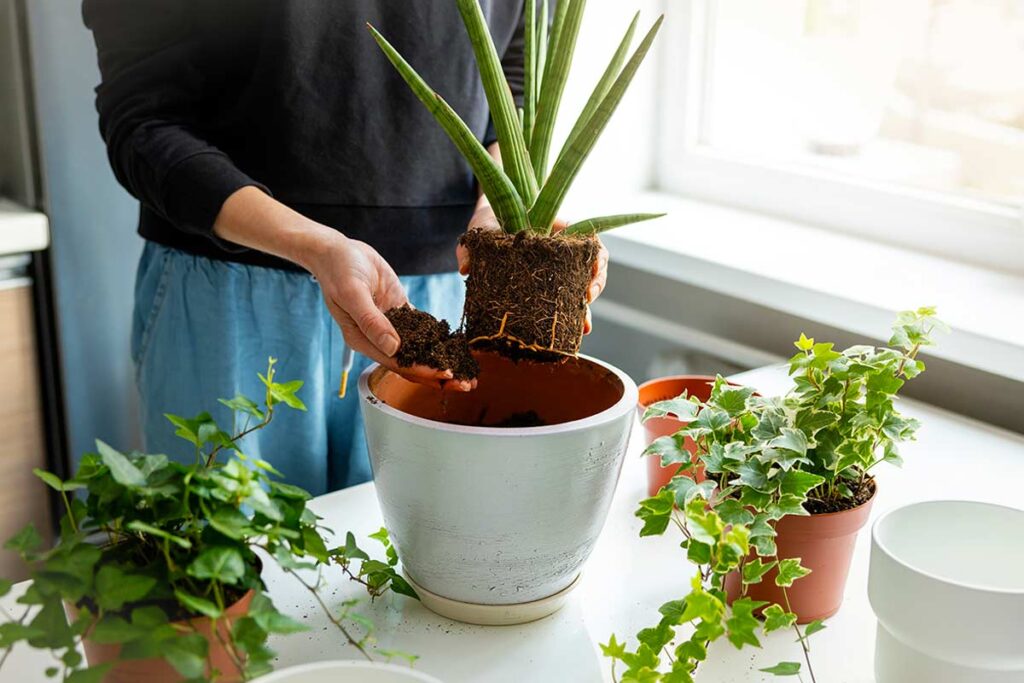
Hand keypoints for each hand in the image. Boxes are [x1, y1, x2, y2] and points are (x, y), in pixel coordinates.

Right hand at [305, 231, 473, 391]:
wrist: (337, 251)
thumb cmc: (338, 271)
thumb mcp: (352, 294)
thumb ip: (372, 322)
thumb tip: (393, 348)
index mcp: (363, 340)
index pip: (397, 363)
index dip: (422, 371)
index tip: (445, 375)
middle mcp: (377, 338)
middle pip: (411, 362)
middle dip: (437, 373)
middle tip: (465, 383)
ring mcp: (390, 324)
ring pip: (418, 347)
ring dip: (440, 358)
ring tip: (465, 369)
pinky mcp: (398, 309)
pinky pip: (421, 326)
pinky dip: (437, 335)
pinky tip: (455, 344)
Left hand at [456, 205, 608, 333]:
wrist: (486, 227)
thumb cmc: (488, 222)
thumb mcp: (480, 230)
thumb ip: (471, 247)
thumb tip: (465, 269)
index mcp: (554, 230)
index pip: (588, 242)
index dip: (595, 259)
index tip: (591, 275)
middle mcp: (561, 250)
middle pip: (591, 266)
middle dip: (595, 286)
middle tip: (586, 304)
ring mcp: (555, 269)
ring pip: (580, 286)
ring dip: (585, 307)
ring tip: (583, 328)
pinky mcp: (545, 285)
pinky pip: (563, 299)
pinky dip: (568, 315)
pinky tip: (568, 333)